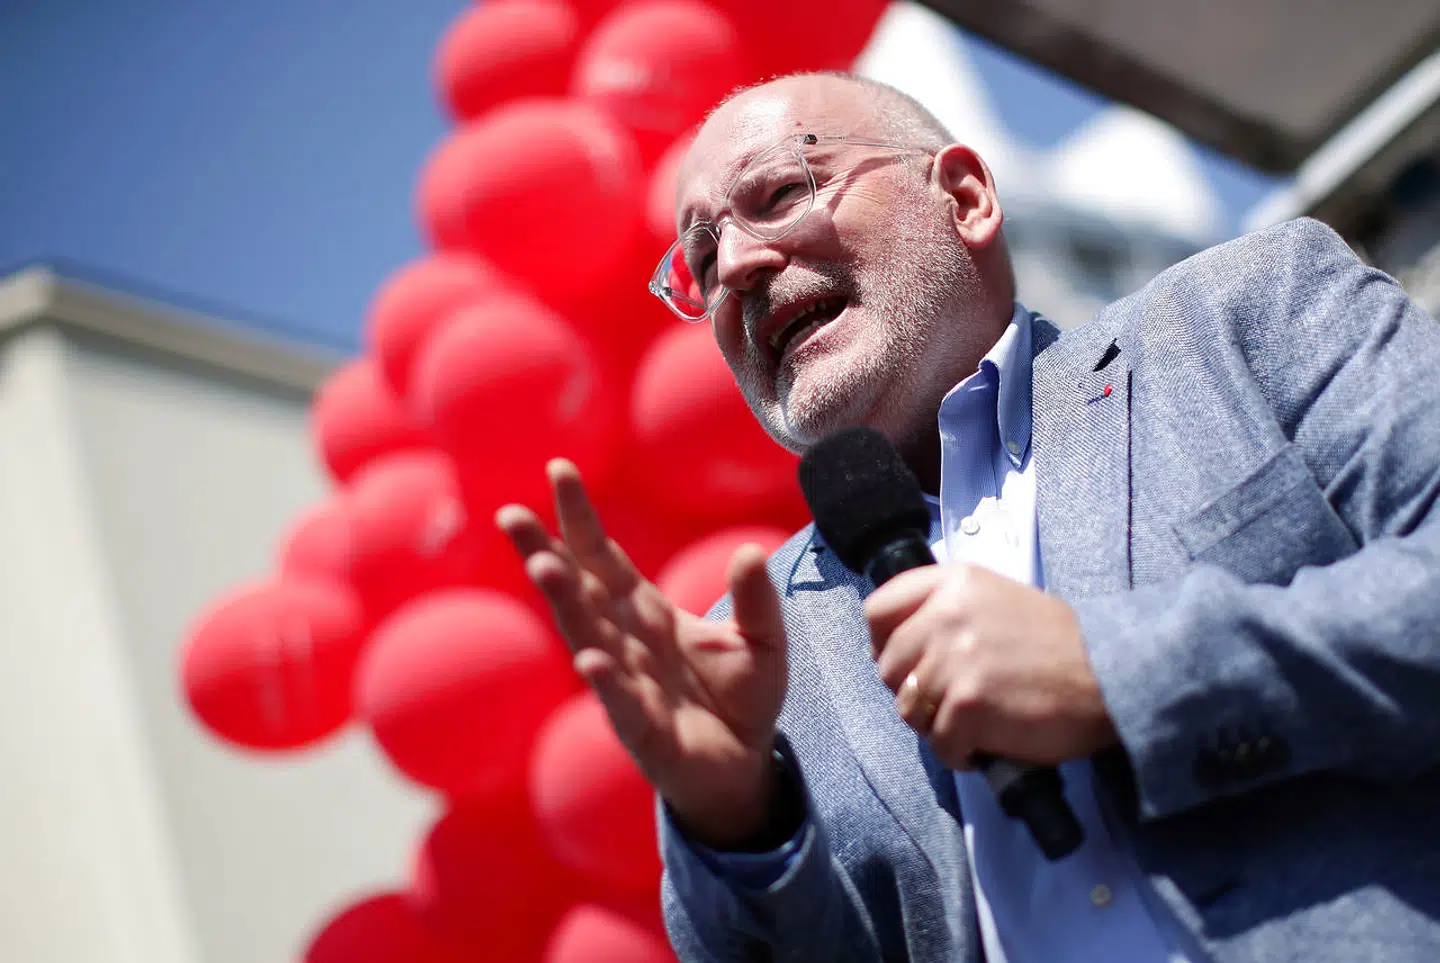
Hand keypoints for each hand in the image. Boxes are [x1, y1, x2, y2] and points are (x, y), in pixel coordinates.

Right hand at [497, 460, 788, 849]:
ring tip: (543, 566)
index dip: (581, 517)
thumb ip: (755, 599)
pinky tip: (590, 660)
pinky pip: (623, 704)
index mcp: (646, 612)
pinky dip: (607, 683)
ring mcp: (627, 685)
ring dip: (565, 604)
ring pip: (589, 638)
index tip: (559, 470)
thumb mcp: (763, 640)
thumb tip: (751, 551)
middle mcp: (625, 642)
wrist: (745, 766)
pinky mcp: (644, 733)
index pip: (604, 557)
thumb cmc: (741, 696)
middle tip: (511, 515)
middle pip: (578, 590)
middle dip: (545, 552)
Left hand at [865, 563, 1116, 769]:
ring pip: (909, 708)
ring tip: (973, 722)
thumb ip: (946, 611)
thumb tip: (896, 648)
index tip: (902, 661)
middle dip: (915, 691)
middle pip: (889, 667)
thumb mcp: (997, 600)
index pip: (878, 610)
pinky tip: (986, 745)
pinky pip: (938, 743)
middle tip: (952, 700)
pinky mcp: (967, 704)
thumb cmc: (1058, 645)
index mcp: (953, 583)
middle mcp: (947, 614)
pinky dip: (960, 753)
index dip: (882, 643)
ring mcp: (955, 660)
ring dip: (936, 725)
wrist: (1111, 676)